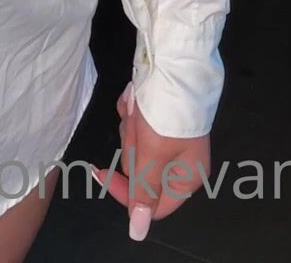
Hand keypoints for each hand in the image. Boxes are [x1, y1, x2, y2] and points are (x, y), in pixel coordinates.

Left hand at [92, 80, 210, 238]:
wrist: (174, 59)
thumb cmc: (167, 112)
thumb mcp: (152, 155)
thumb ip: (143, 193)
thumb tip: (139, 232)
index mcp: (187, 176)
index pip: (152, 204)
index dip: (127, 192)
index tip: (102, 173)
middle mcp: (181, 159)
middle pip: (141, 170)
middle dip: (132, 144)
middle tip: (138, 123)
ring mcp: (170, 135)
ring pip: (135, 144)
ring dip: (131, 124)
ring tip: (139, 106)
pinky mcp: (159, 114)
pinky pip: (135, 122)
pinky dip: (132, 109)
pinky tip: (136, 96)